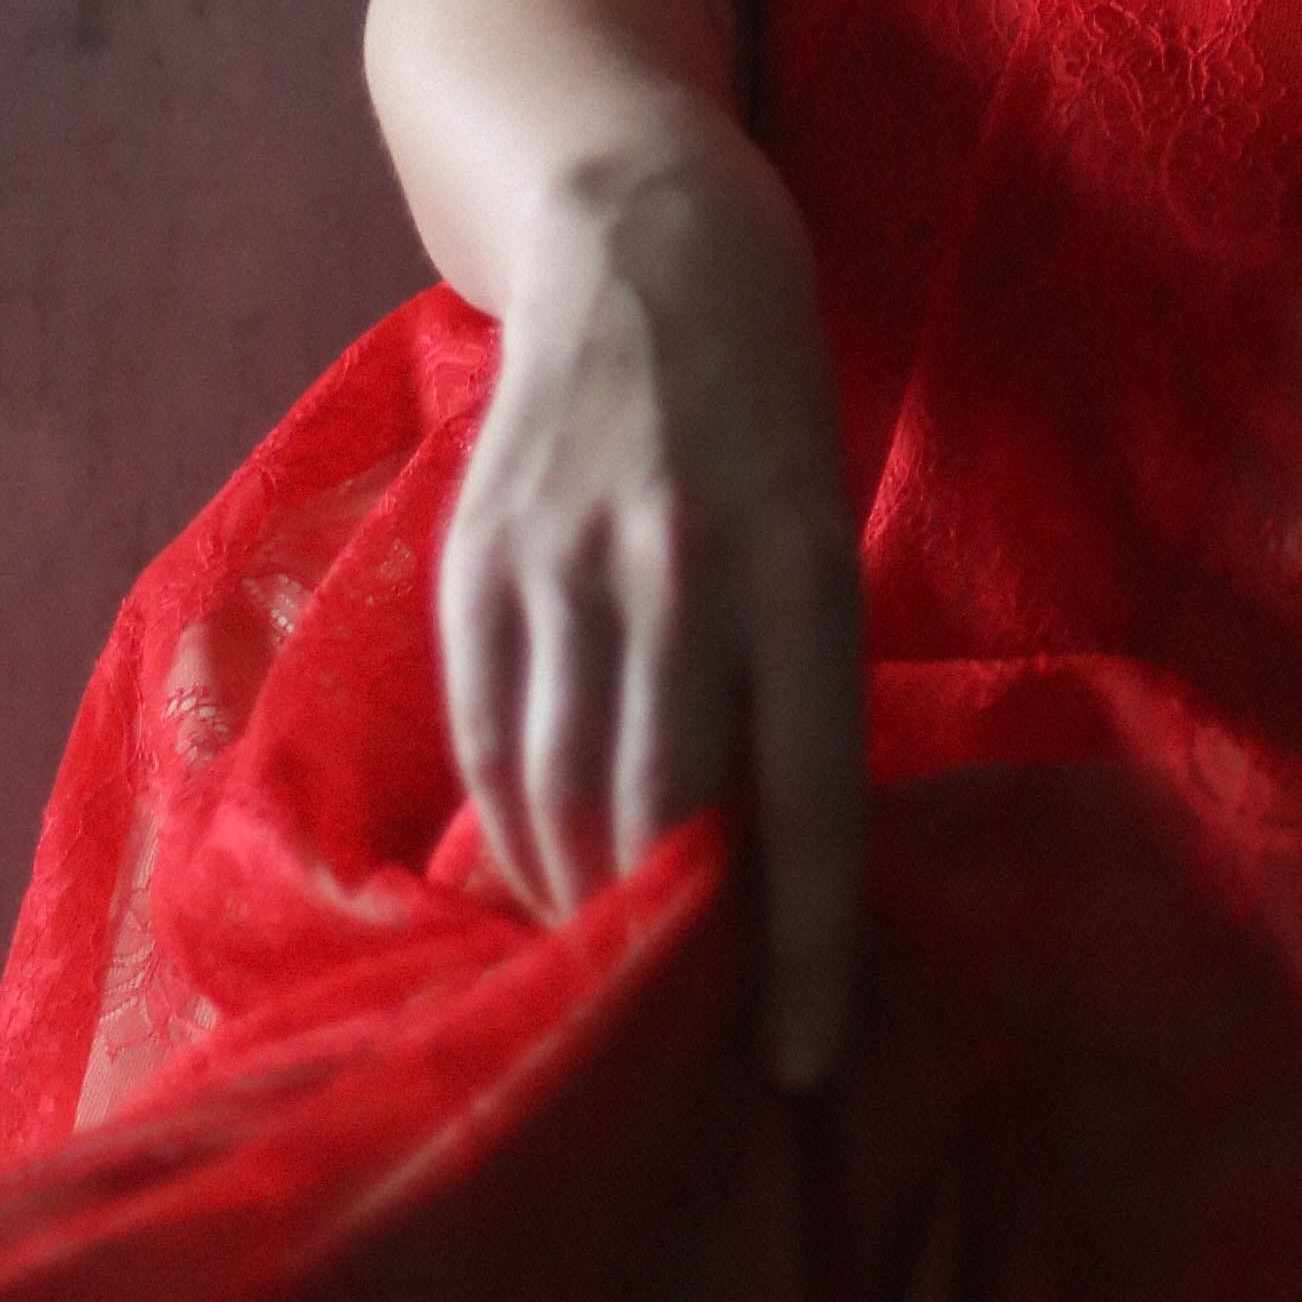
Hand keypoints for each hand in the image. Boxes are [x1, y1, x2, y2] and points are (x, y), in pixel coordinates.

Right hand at [434, 127, 866, 1089]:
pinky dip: (502, 824)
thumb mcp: (823, 531)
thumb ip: (795, 680)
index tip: (800, 1061)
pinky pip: (482, 731)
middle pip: (661, 810)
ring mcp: (565, 561)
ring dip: (576, 898)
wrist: (647, 240)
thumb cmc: (771, 413)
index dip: (803, 941)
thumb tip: (765, 864)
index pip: (809, 795)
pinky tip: (527, 876)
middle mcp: (681, 570)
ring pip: (554, 788)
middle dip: (669, 943)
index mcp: (800, 568)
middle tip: (680, 1036)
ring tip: (603, 968)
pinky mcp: (478, 556)